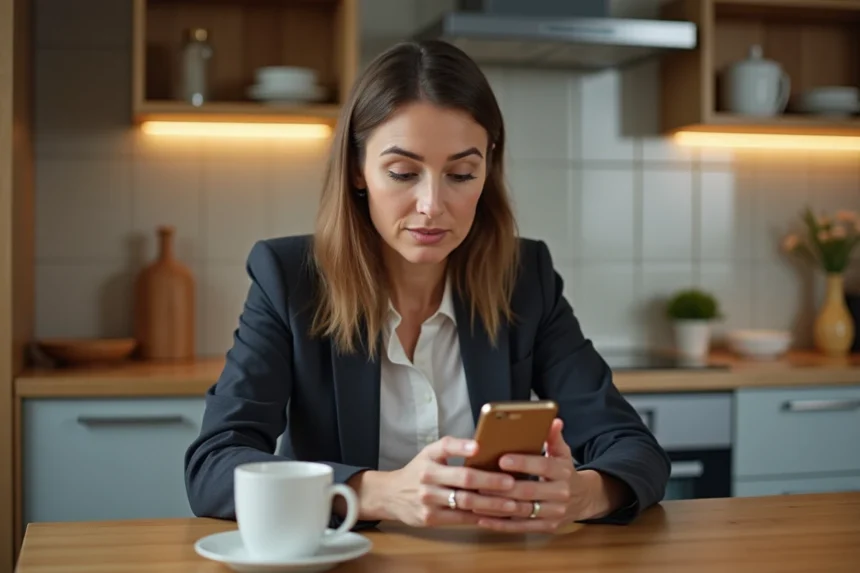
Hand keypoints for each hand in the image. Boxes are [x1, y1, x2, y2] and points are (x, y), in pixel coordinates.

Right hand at [372, 437, 533, 526]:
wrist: (390, 495)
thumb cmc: (418, 471)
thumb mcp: (429, 454)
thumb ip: (452, 450)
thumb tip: (485, 448)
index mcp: (429, 456)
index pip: (446, 447)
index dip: (462, 446)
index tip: (478, 446)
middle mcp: (427, 476)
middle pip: (463, 478)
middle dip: (490, 481)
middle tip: (511, 483)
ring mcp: (428, 499)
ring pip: (465, 501)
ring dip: (491, 504)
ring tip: (512, 504)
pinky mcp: (430, 518)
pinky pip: (461, 518)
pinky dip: (481, 518)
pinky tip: (497, 517)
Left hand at [475, 419, 629, 532]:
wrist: (584, 499)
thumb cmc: (564, 472)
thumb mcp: (562, 454)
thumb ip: (554, 438)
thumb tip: (553, 420)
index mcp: (563, 472)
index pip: (543, 466)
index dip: (523, 463)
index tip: (502, 459)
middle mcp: (560, 494)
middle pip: (529, 491)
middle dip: (503, 487)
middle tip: (479, 481)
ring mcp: (554, 513)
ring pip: (522, 511)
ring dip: (496, 507)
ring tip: (474, 500)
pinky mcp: (547, 527)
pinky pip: (521, 528)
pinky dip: (501, 524)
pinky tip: (482, 518)